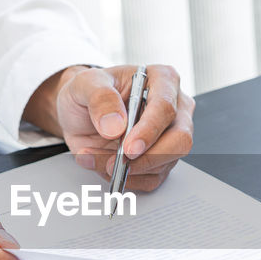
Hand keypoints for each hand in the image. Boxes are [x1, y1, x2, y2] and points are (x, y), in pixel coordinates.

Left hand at [30, 64, 194, 190]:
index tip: (129, 147)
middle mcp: (173, 108)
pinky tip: (105, 166)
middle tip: (120, 162)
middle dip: (149, 157)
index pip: (166, 107)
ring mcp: (170, 136)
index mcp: (161, 80)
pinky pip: (153, 179)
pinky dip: (127, 179)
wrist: (80, 113)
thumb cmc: (89, 93)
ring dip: (130, 169)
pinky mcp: (161, 159)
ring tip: (97, 159)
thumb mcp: (84, 84)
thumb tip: (115, 125)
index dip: (149, 130)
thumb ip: (99, 98)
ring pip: (166, 163)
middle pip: (180, 140)